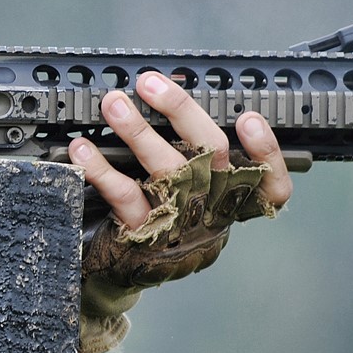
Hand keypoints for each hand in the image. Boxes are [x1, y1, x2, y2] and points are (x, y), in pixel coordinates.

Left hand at [63, 71, 292, 352]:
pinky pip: (123, 196)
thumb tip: (167, 88)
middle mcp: (212, 209)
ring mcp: (178, 221)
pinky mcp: (144, 232)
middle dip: (181, 112)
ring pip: (166, 170)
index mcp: (233, 198)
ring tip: (114, 104)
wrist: (128, 269)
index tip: (249, 119)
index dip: (266, 153)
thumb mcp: (192, 185)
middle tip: (150, 84)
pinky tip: (82, 148)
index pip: (270, 183)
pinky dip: (100, 168)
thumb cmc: (167, 213)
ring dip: (136, 131)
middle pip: (212, 156)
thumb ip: (191, 145)